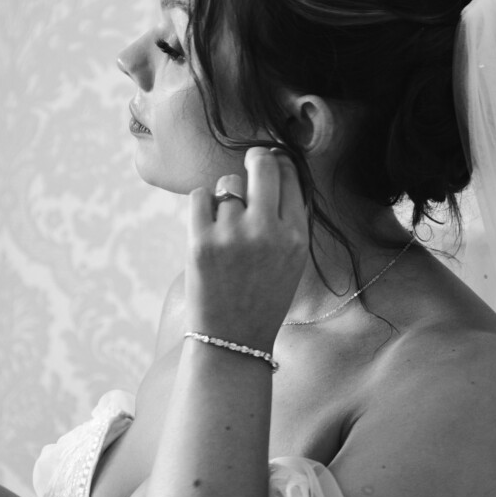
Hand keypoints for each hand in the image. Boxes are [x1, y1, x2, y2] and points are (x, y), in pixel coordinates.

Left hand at [186, 147, 308, 348]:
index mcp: (295, 236)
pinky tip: (208, 225)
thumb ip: (288, 218)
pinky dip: (203, 205)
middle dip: (256, 157)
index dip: (280, 162)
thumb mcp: (292, 260)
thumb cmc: (263, 297)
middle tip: (252, 157)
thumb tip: (276, 165)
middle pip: (262, 166)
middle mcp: (267, 231)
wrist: (233, 339)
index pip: (290, 177)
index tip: (272, 159)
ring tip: (227, 227)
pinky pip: (200, 196)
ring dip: (226, 198)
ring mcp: (233, 235)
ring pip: (228, 185)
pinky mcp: (201, 241)